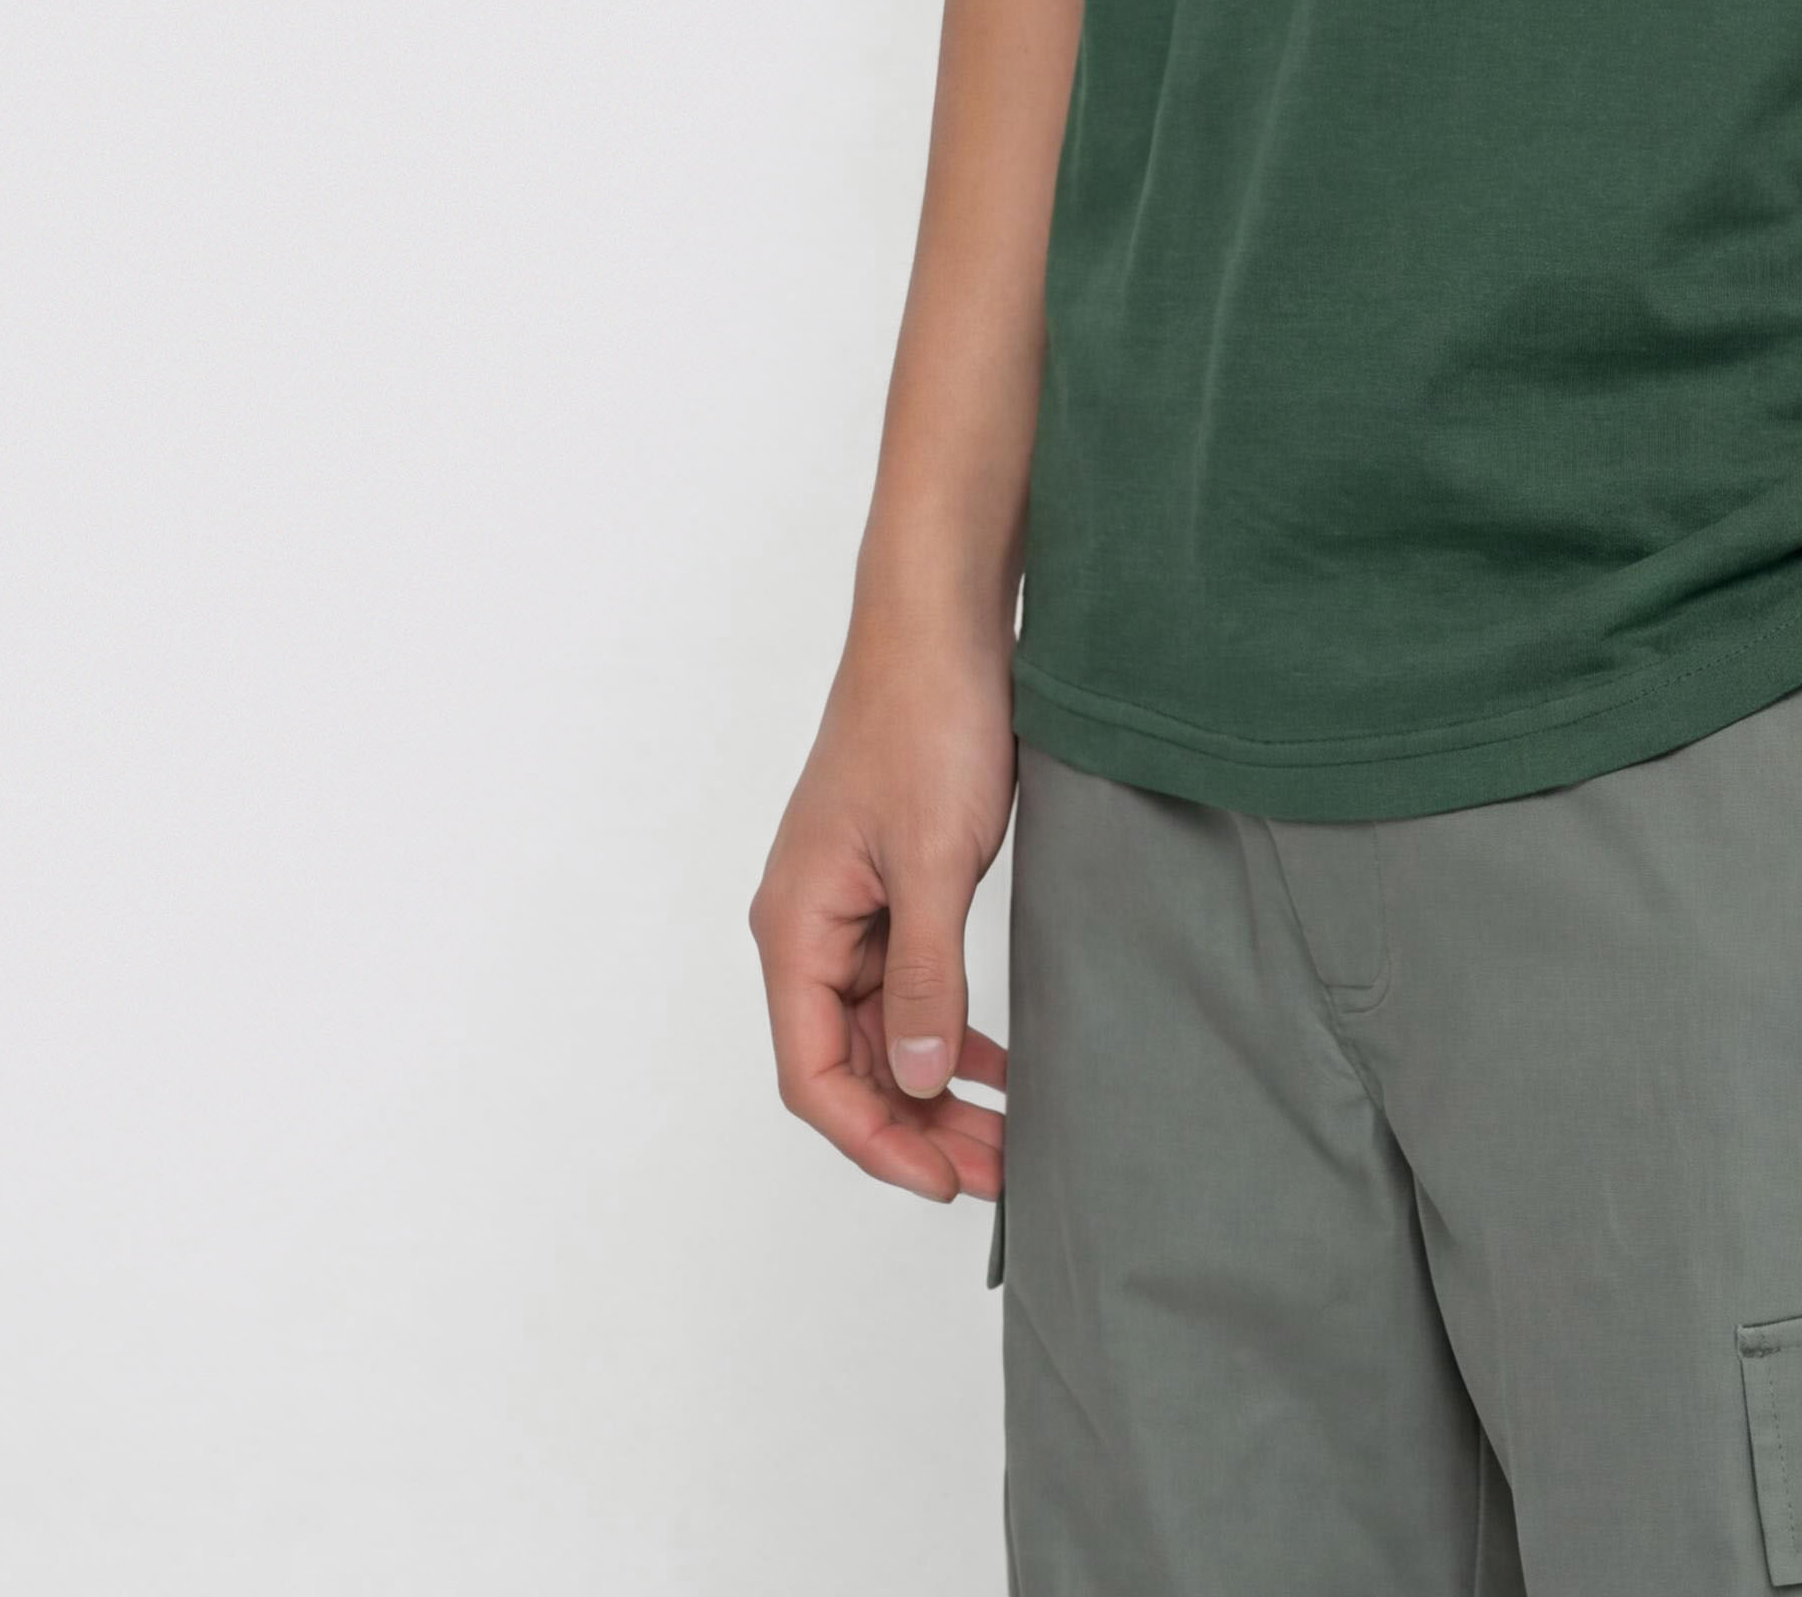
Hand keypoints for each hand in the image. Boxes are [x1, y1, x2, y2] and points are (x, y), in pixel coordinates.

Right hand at [750, 624, 1018, 1202]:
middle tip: (996, 1175)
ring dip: (938, 1085)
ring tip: (1005, 1139)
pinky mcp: (893, 882)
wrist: (943, 620)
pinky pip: (911, 981)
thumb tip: (921, 1078)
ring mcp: (852, 905)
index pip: (815, 1074)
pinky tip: (997, 1063)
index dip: (875, 1140)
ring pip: (886, 1029)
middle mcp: (811, 926)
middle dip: (917, 1127)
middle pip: (851, 1063)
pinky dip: (950, 1026)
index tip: (942, 1182)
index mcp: (796, 927)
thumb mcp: (935, 859)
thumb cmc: (926, 719)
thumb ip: (928, 974)